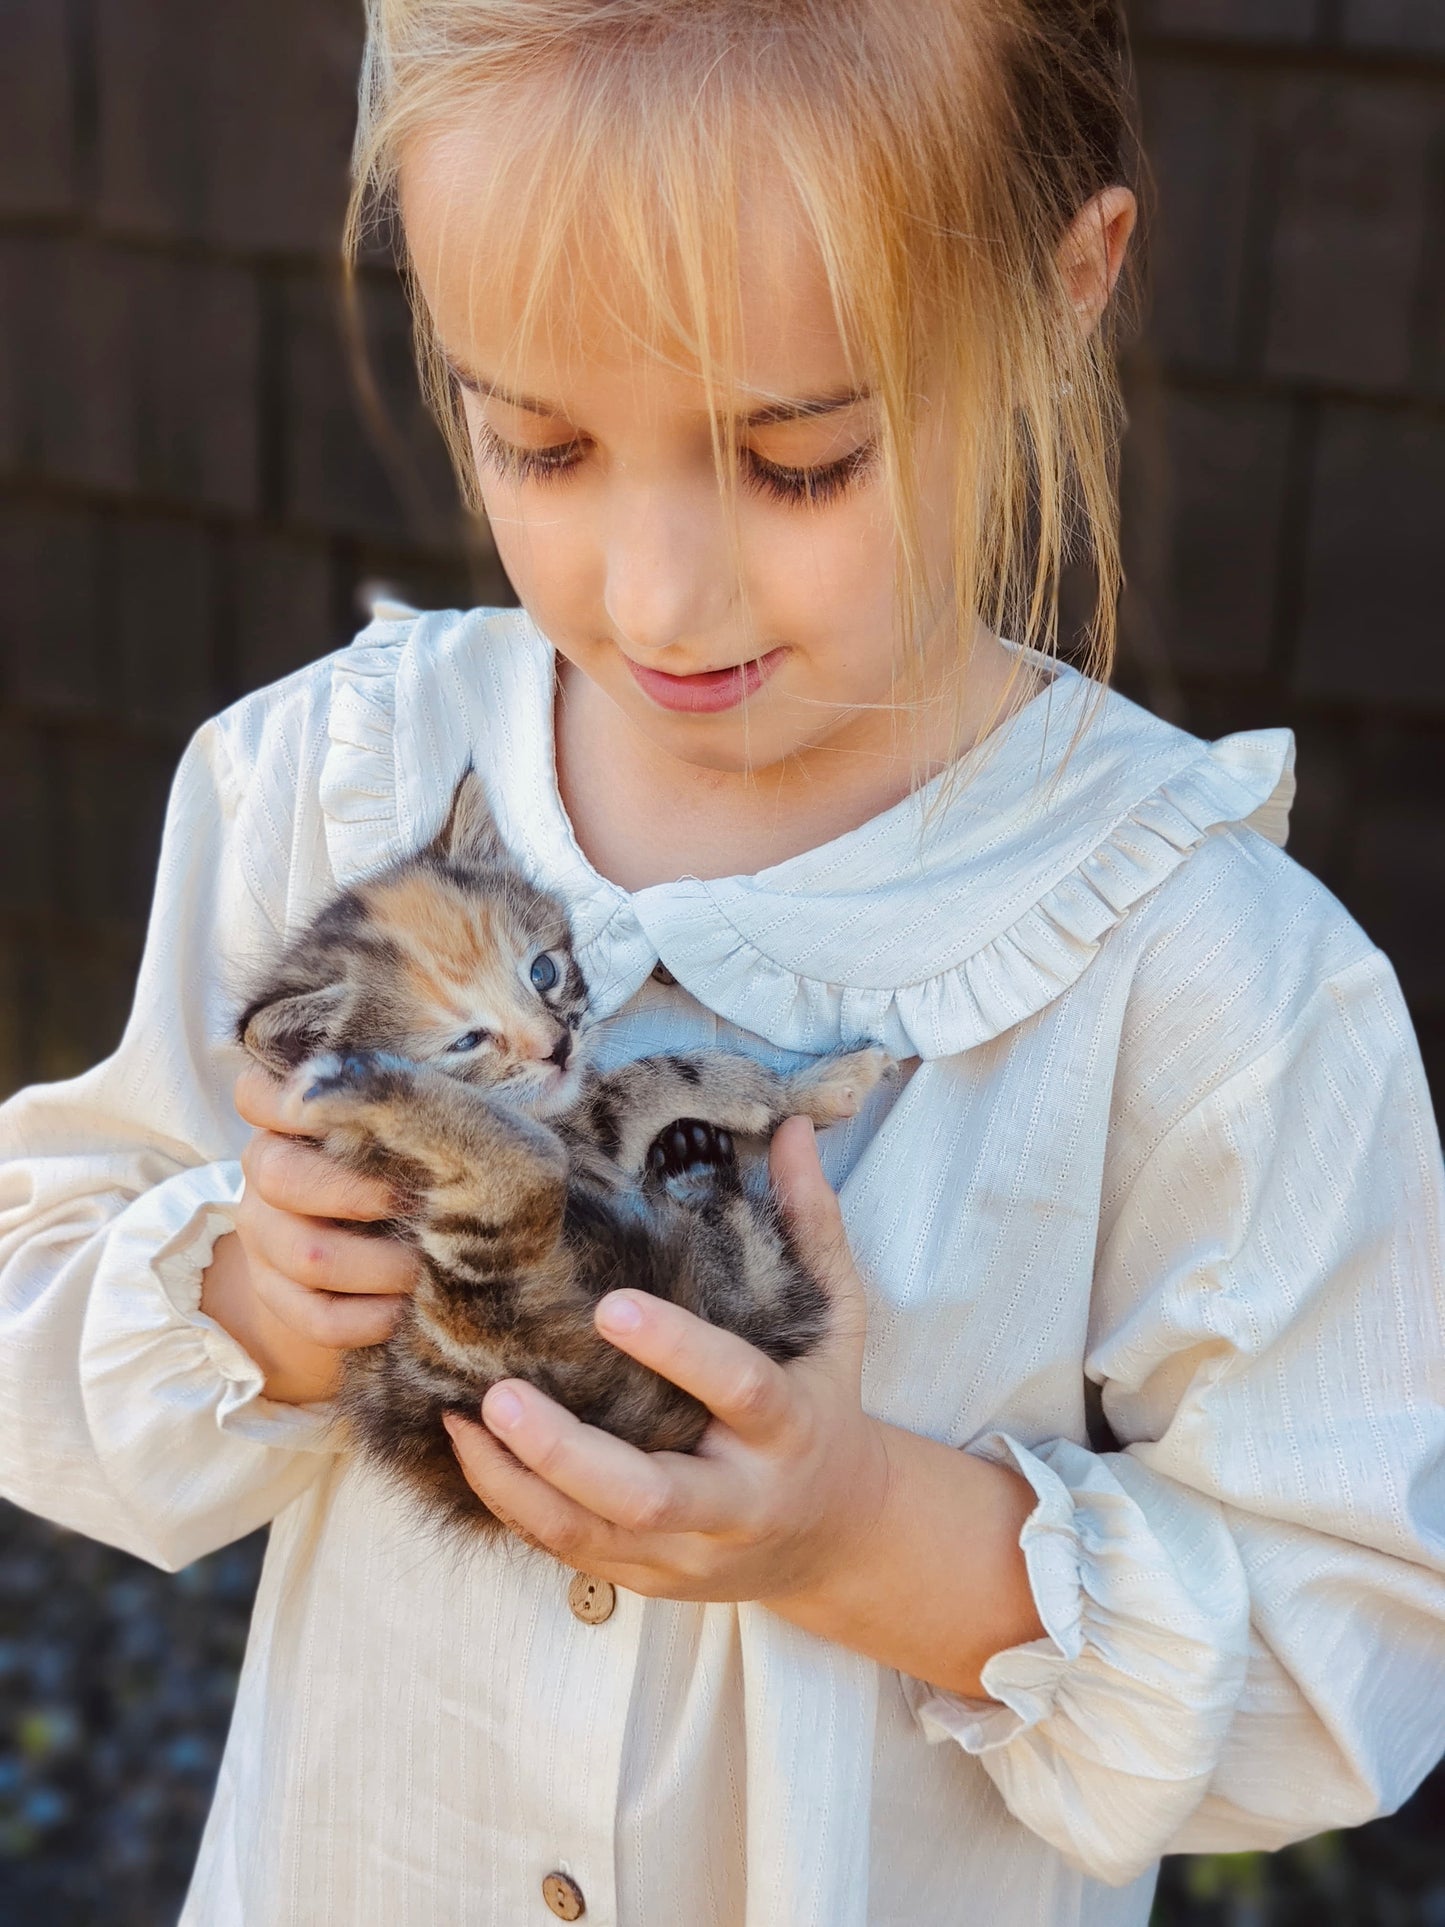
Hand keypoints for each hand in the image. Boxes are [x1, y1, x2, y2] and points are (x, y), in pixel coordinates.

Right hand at [199, 1063, 419, 1404]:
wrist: (377, 1249)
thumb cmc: (411, 1162)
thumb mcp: (410, 1124)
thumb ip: (416, 1098)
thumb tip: (471, 1075)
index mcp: (287, 1116)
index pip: (256, 1094)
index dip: (294, 1102)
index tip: (359, 1112)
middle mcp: (263, 1169)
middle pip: (283, 1177)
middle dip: (361, 1195)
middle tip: (422, 1204)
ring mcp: (262, 1235)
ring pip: (306, 1254)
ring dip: (378, 1266)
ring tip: (428, 1265)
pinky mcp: (275, 1295)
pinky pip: (315, 1316)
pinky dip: (367, 1319)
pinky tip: (405, 1311)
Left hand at [440, 1115, 894, 1602]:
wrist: (838, 1536)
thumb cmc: (825, 1405)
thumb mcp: (838, 1319)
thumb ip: (810, 1223)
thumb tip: (788, 1127)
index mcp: (789, 1427)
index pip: (737, 1389)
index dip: (676, 1350)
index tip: (609, 1306)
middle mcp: (740, 1498)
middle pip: (649, 1492)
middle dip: (567, 1451)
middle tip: (500, 1392)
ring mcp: (690, 1549)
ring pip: (593, 1536)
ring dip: (519, 1484)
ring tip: (461, 1419)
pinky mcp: (649, 1577)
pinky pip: (572, 1551)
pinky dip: (515, 1506)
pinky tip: (470, 1451)